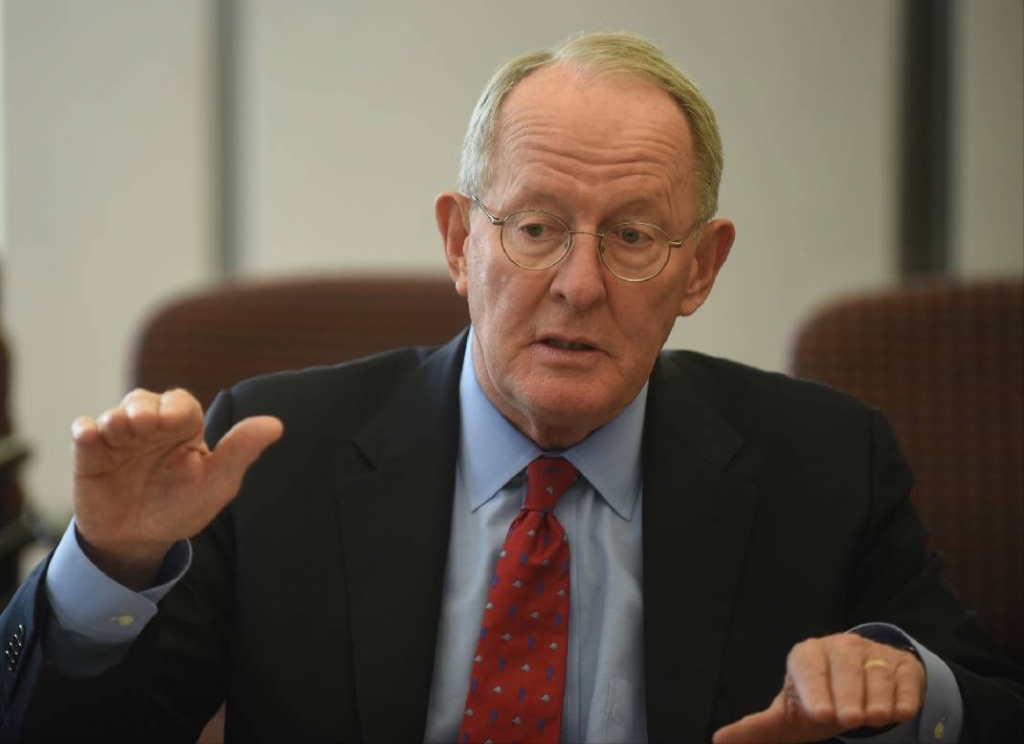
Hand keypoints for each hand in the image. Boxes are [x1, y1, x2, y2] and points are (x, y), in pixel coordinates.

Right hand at [72, 388, 282, 589]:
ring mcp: (119, 439)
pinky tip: (89, 434)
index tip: (174, 422)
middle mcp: (150, 427)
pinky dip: (85, 430)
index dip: (176, 409)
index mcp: (183, 428)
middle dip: (143, 409)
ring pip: (114, 414)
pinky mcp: (91, 455)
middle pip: (143, 401)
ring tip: (119, 430)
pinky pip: (84, 433)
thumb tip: (276, 425)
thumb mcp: (216, 482)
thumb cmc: (182, 506)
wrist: (140, 540)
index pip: (181, 405)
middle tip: (143, 424)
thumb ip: (241, 451)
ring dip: (116, 419)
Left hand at [713, 633, 924, 743]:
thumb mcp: (788, 715)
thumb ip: (756, 729)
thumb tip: (719, 740)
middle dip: (849, 695)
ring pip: (877, 672)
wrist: (857, 683)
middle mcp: (838, 647)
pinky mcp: (901, 664)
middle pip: (846, 668)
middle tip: (851, 719)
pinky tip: (898, 710)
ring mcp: (872, 652)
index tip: (823, 715)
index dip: (816, 691)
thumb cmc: (817, 700)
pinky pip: (905, 679)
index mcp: (806, 656)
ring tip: (874, 716)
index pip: (809, 669)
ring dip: (877, 698)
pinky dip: (903, 696)